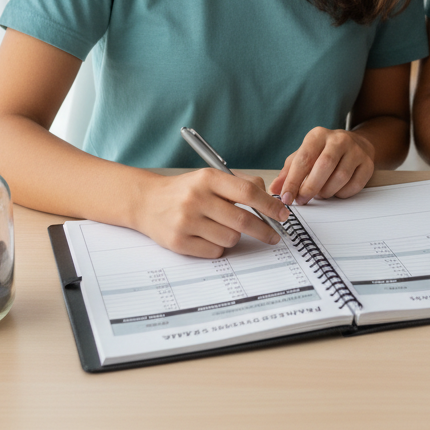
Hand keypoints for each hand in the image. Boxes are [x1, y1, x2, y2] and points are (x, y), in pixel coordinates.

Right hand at [135, 169, 290, 257]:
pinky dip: (218, 247)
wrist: (146, 201)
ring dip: (234, 236)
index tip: (282, 215)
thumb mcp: (210, 178)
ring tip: (222, 227)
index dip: (269, 205)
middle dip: (264, 230)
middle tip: (273, 235)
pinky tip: (208, 236)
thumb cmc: (185, 190)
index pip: (247, 192)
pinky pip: (215, 251)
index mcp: (208, 178)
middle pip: (243, 219)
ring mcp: (186, 221)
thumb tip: (270, 201)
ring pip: (230, 238)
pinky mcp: (178, 242)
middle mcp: (196, 198)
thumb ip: (239, 185)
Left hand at [270, 127, 375, 204]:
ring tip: (320, 193)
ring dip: (327, 191)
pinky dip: (342, 193)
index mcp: (318, 135)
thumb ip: (288, 172)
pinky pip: (354, 185)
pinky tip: (336, 190)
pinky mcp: (368, 164)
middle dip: (310, 188)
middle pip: (324, 166)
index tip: (286, 198)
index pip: (304, 158)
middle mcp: (338, 139)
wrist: (356, 144)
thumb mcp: (303, 156)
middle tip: (302, 200)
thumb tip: (274, 190)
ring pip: (340, 177)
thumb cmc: (324, 152)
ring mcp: (356, 151)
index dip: (293, 181)